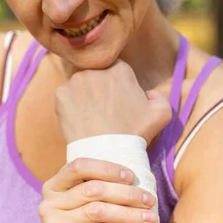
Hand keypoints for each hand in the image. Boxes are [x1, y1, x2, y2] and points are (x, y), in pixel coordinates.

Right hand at [33, 158, 157, 222]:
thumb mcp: (76, 206)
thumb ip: (93, 191)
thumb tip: (135, 179)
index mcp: (53, 187)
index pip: (79, 167)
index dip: (107, 169)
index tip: (132, 177)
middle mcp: (50, 204)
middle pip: (93, 190)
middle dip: (126, 193)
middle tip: (150, 200)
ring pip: (98, 212)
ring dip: (130, 213)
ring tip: (150, 218)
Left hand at [54, 60, 170, 144]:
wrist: (107, 154)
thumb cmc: (134, 135)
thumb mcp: (161, 114)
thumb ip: (159, 96)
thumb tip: (149, 92)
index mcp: (120, 69)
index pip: (115, 69)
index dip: (116, 86)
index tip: (116, 101)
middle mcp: (97, 70)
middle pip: (96, 74)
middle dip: (99, 89)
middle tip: (103, 110)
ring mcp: (77, 80)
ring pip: (80, 85)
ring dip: (83, 96)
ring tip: (90, 117)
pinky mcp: (61, 93)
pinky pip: (65, 96)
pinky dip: (69, 106)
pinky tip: (79, 120)